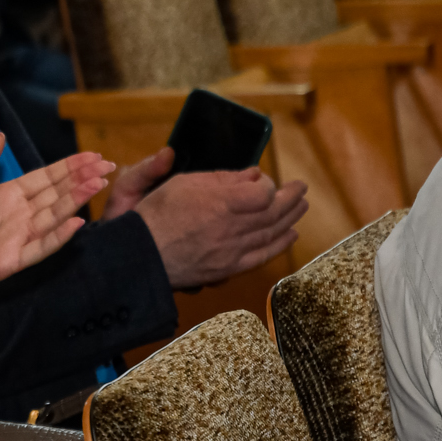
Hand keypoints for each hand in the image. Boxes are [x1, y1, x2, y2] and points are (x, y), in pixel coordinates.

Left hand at [0, 146, 113, 283]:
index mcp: (14, 196)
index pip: (48, 177)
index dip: (71, 166)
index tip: (94, 154)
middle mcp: (23, 215)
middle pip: (58, 194)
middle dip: (82, 179)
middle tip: (108, 165)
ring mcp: (21, 237)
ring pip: (54, 216)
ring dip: (76, 200)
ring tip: (97, 184)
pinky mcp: (13, 260)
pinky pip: (39, 248)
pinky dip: (57, 237)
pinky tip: (75, 224)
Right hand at [111, 148, 309, 287]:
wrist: (139, 255)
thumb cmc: (153, 214)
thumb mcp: (179, 182)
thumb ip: (219, 177)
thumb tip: (251, 173)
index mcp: (221, 202)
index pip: (264, 191)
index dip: (267, 183)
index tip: (260, 179)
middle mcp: (232, 227)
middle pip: (274, 211)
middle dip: (291, 197)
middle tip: (301, 187)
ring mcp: (233, 250)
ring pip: (273, 232)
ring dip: (291, 217)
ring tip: (302, 206)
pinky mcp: (229, 268)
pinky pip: (263, 255)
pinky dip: (281, 244)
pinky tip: (291, 235)